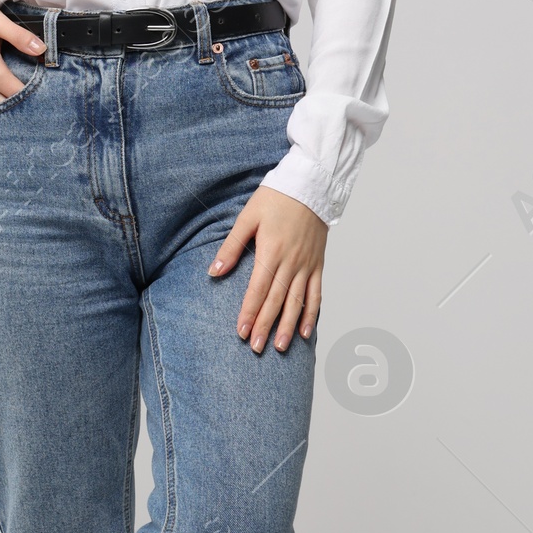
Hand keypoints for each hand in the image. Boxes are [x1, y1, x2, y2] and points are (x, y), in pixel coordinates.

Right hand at [0, 3, 44, 106]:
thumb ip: (20, 36)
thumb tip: (41, 48)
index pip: (20, 93)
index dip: (35, 90)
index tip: (44, 83)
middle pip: (11, 107)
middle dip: (25, 100)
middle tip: (37, 89)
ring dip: (13, 106)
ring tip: (23, 92)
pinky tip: (8, 96)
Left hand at [209, 187, 326, 353]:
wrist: (310, 185)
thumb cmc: (276, 198)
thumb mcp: (247, 217)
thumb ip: (231, 246)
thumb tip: (214, 271)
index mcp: (271, 251)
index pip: (258, 289)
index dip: (249, 312)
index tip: (240, 331)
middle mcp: (291, 262)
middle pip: (277, 300)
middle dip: (265, 326)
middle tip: (255, 347)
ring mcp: (307, 265)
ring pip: (297, 302)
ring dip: (288, 326)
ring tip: (280, 347)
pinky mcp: (318, 264)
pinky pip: (316, 294)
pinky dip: (311, 314)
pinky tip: (305, 331)